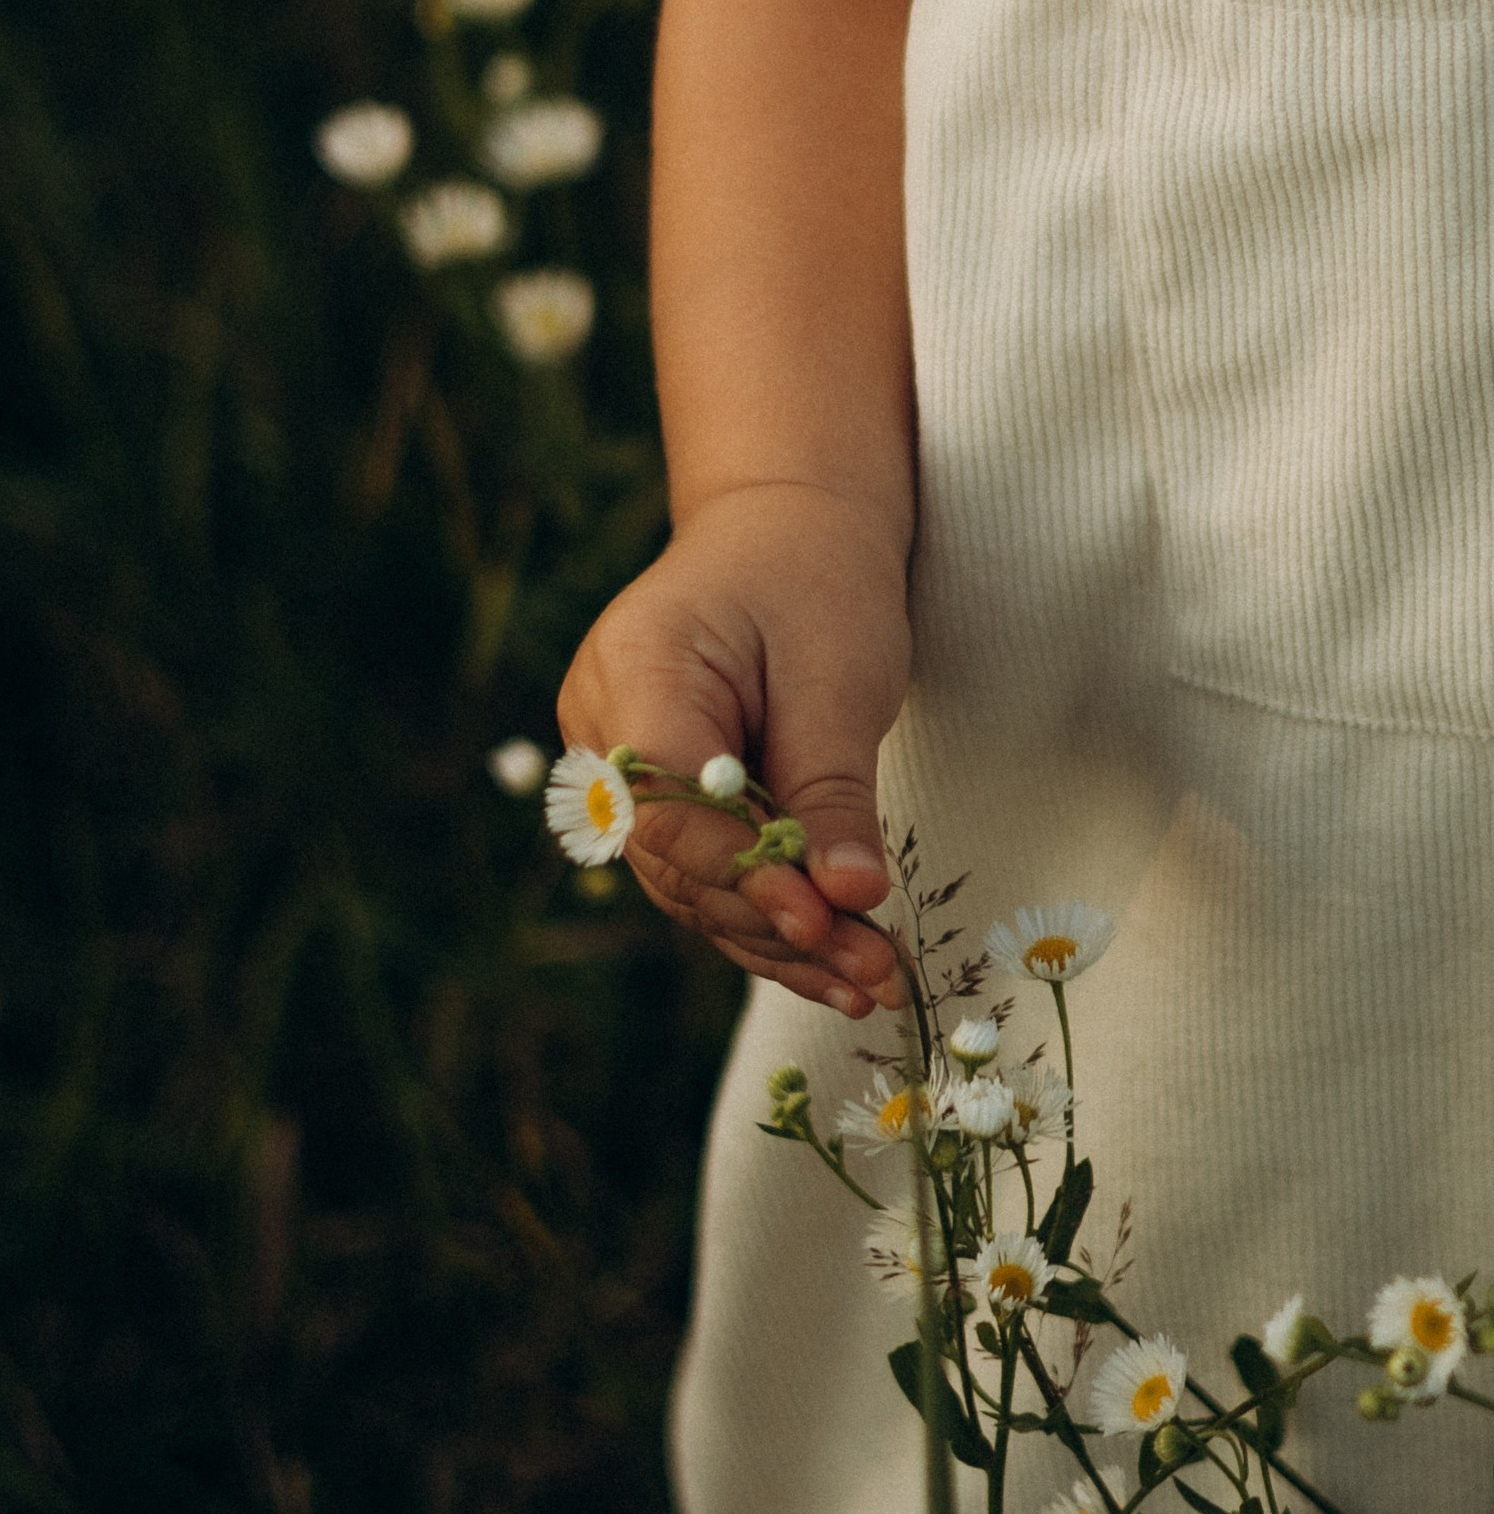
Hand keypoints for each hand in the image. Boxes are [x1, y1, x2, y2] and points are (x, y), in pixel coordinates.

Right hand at [556, 483, 911, 1015]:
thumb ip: (833, 790)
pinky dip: (773, 918)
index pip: (670, 804)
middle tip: (872, 973)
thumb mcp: (838, 676)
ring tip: (870, 984)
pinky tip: (839, 965)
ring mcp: (617, 769)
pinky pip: (707, 874)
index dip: (743, 873)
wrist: (786, 530)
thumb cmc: (814, 581)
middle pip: (676, 860)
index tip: (823, 923)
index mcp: (635, 670)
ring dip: (781, 941)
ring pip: (691, 884)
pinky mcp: (655, 800)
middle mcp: (601, 728)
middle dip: (776, 923)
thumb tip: (849, 900)